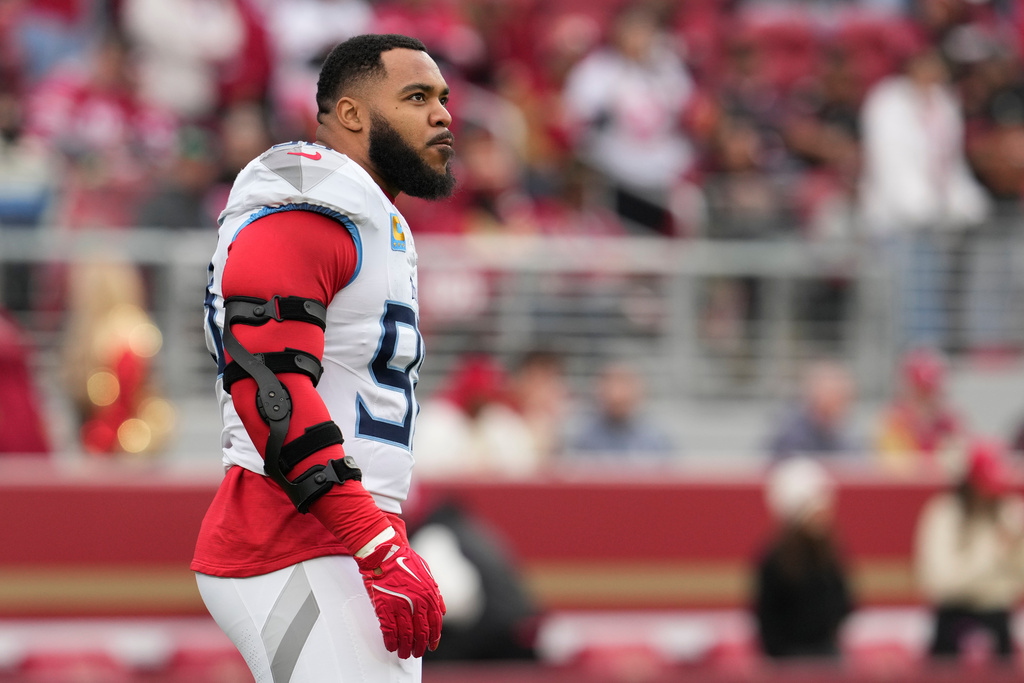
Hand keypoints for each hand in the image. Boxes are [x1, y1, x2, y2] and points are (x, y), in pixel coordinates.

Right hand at [355, 537, 444, 657]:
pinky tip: (391, 646)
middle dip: (420, 646)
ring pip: (405, 635)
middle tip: (417, 652)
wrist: (384, 553)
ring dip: (405, 647)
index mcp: (429, 595)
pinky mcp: (384, 608)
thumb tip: (442, 610)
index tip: (432, 645)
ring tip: (404, 653)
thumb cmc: (404, 560)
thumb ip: (436, 594)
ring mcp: (400, 606)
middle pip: (421, 632)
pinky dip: (390, 641)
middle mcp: (417, 603)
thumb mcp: (428, 574)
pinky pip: (389, 631)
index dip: (434, 637)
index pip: (435, 623)